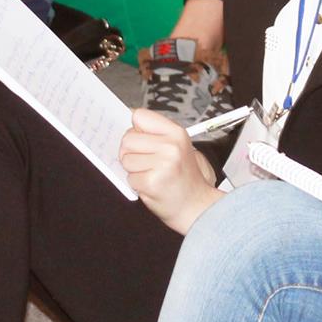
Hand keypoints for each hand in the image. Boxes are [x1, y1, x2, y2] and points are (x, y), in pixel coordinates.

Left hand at [120, 109, 220, 234]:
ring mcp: (162, 164)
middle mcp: (171, 146)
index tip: (141, 139)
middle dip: (131, 152)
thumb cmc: (182, 177)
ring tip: (152, 174)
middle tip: (148, 162)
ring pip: (126, 159)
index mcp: (176, 133)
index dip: (136, 129)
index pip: (139, 116)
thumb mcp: (176, 146)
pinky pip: (129, 178)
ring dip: (134, 170)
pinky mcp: (152, 182)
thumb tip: (130, 123)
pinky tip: (152, 185)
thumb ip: (154, 133)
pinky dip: (137, 184)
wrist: (195, 205)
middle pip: (127, 138)